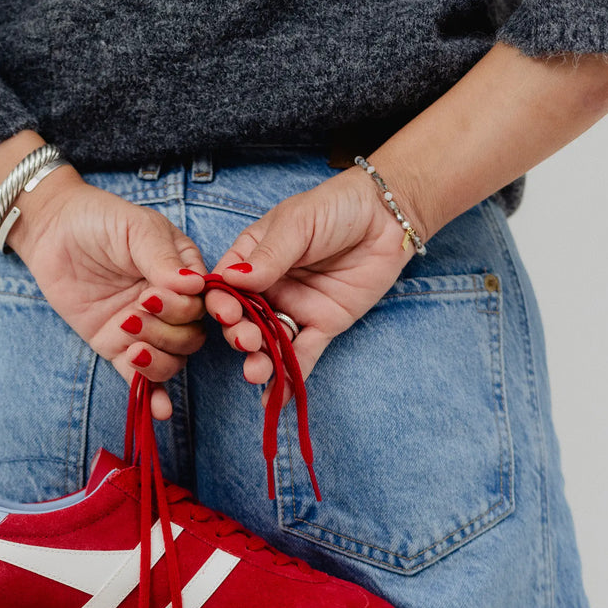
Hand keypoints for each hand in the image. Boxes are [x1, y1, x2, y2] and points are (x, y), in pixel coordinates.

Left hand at [10, 167, 206, 419]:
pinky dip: (153, 396)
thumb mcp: (135, 227)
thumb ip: (162, 257)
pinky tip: (160, 411)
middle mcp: (170, 304)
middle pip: (191, 336)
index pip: (206, 303)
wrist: (51, 232)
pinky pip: (142, 379)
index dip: (200, 309)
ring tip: (129, 336)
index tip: (181, 302)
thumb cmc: (97, 220)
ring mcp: (144, 329)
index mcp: (183, 273)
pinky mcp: (117, 347)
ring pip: (171, 360)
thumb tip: (194, 285)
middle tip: (136, 309)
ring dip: (156, 357)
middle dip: (167, 329)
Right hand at [204, 164, 419, 402]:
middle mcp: (268, 288)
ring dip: (259, 360)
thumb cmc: (335, 207)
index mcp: (252, 258)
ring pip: (269, 342)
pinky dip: (289, 378)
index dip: (220, 303)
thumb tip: (232, 280)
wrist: (387, 216)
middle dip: (240, 334)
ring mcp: (294, 308)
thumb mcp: (297, 223)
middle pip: (243, 320)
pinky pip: (301, 356)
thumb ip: (268, 255)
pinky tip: (274, 399)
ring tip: (256, 372)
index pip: (224, 286)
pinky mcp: (322, 325)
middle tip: (246, 339)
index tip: (225, 312)